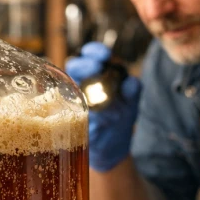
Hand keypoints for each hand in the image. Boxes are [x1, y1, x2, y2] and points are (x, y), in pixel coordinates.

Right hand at [65, 42, 141, 171]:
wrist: (111, 147)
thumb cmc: (120, 119)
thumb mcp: (131, 104)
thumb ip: (133, 92)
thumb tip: (131, 82)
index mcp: (96, 74)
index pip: (91, 55)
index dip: (94, 52)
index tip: (104, 55)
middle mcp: (80, 83)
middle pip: (75, 67)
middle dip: (84, 64)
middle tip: (96, 67)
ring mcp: (71, 100)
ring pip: (66, 85)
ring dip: (78, 85)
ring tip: (93, 90)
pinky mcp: (68, 119)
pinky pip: (66, 110)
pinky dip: (77, 110)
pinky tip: (90, 114)